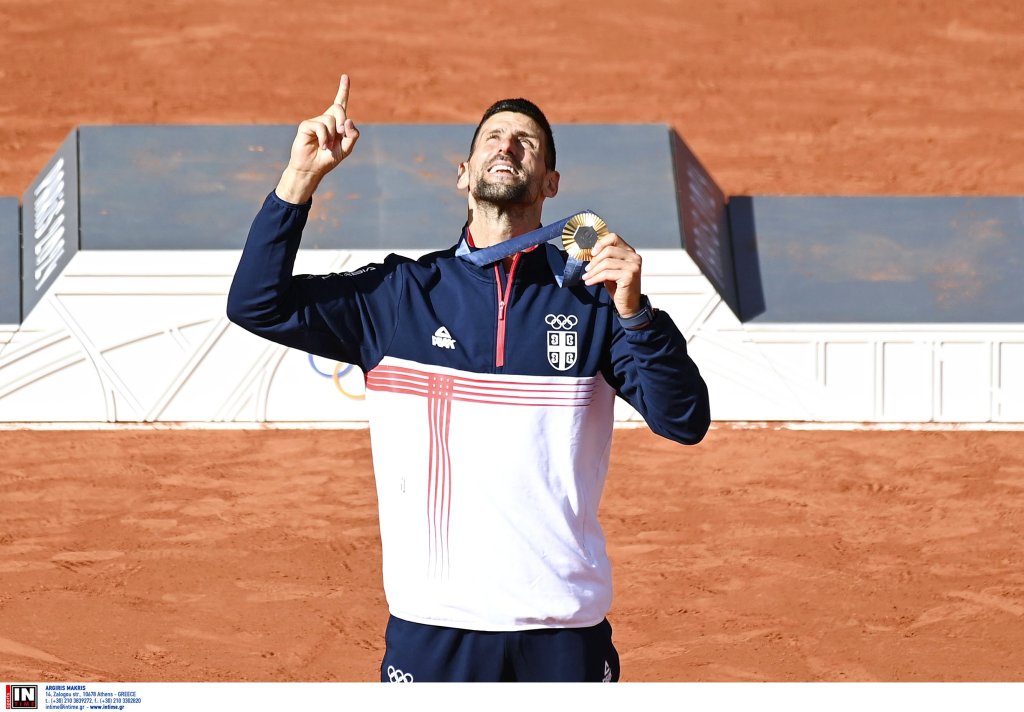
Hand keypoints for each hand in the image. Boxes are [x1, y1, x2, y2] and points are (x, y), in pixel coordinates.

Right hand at [276, 75, 360, 202]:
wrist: (313, 169)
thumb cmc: (328, 158)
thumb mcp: (347, 148)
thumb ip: (352, 135)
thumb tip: (349, 120)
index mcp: (337, 122)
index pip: (341, 103)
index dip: (343, 90)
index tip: (345, 77)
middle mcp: (325, 119)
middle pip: (338, 108)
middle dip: (343, 122)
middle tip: (340, 135)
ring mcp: (315, 121)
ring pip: (330, 119)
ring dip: (332, 135)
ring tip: (327, 146)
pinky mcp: (306, 125)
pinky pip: (321, 126)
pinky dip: (325, 137)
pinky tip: (322, 145)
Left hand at [583, 233, 642, 316]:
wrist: (629, 305)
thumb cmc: (619, 287)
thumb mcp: (611, 270)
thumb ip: (605, 259)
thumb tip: (590, 253)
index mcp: (630, 252)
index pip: (614, 238)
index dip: (600, 243)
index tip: (592, 253)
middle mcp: (634, 257)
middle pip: (608, 250)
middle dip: (594, 260)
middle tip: (587, 269)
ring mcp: (633, 265)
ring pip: (606, 262)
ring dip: (593, 271)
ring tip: (586, 277)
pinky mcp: (630, 275)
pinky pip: (607, 273)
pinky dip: (595, 278)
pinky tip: (589, 282)